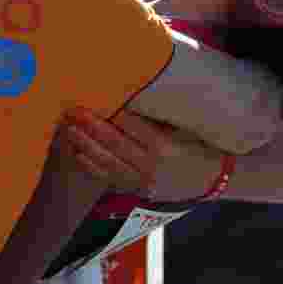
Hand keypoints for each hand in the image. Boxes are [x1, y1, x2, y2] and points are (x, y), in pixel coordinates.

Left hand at [59, 108, 226, 200]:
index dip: (113, 111)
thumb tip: (132, 93)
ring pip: (108, 162)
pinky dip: (91, 166)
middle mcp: (152, 165)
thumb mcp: (188, 126)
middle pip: (115, 143)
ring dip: (85, 145)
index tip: (96, 96)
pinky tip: (77, 153)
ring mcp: (143, 181)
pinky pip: (109, 178)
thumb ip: (161, 114)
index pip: (133, 125)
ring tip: (69, 128)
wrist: (212, 179)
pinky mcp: (137, 190)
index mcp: (166, 146)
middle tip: (73, 110)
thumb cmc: (200, 145)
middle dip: (91, 126)